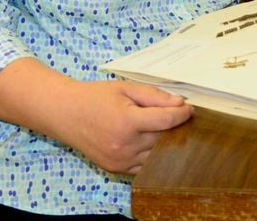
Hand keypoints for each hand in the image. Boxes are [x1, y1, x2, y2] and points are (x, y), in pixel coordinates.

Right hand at [56, 79, 192, 174]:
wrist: (66, 114)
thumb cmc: (96, 97)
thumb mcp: (125, 88)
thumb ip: (154, 96)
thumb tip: (179, 104)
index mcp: (127, 121)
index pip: (166, 121)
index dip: (182, 114)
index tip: (189, 109)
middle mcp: (124, 145)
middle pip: (163, 139)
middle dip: (175, 127)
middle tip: (180, 117)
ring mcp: (120, 160)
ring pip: (156, 156)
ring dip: (165, 144)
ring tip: (166, 130)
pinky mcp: (116, 169)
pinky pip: (143, 167)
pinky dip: (151, 156)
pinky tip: (151, 143)